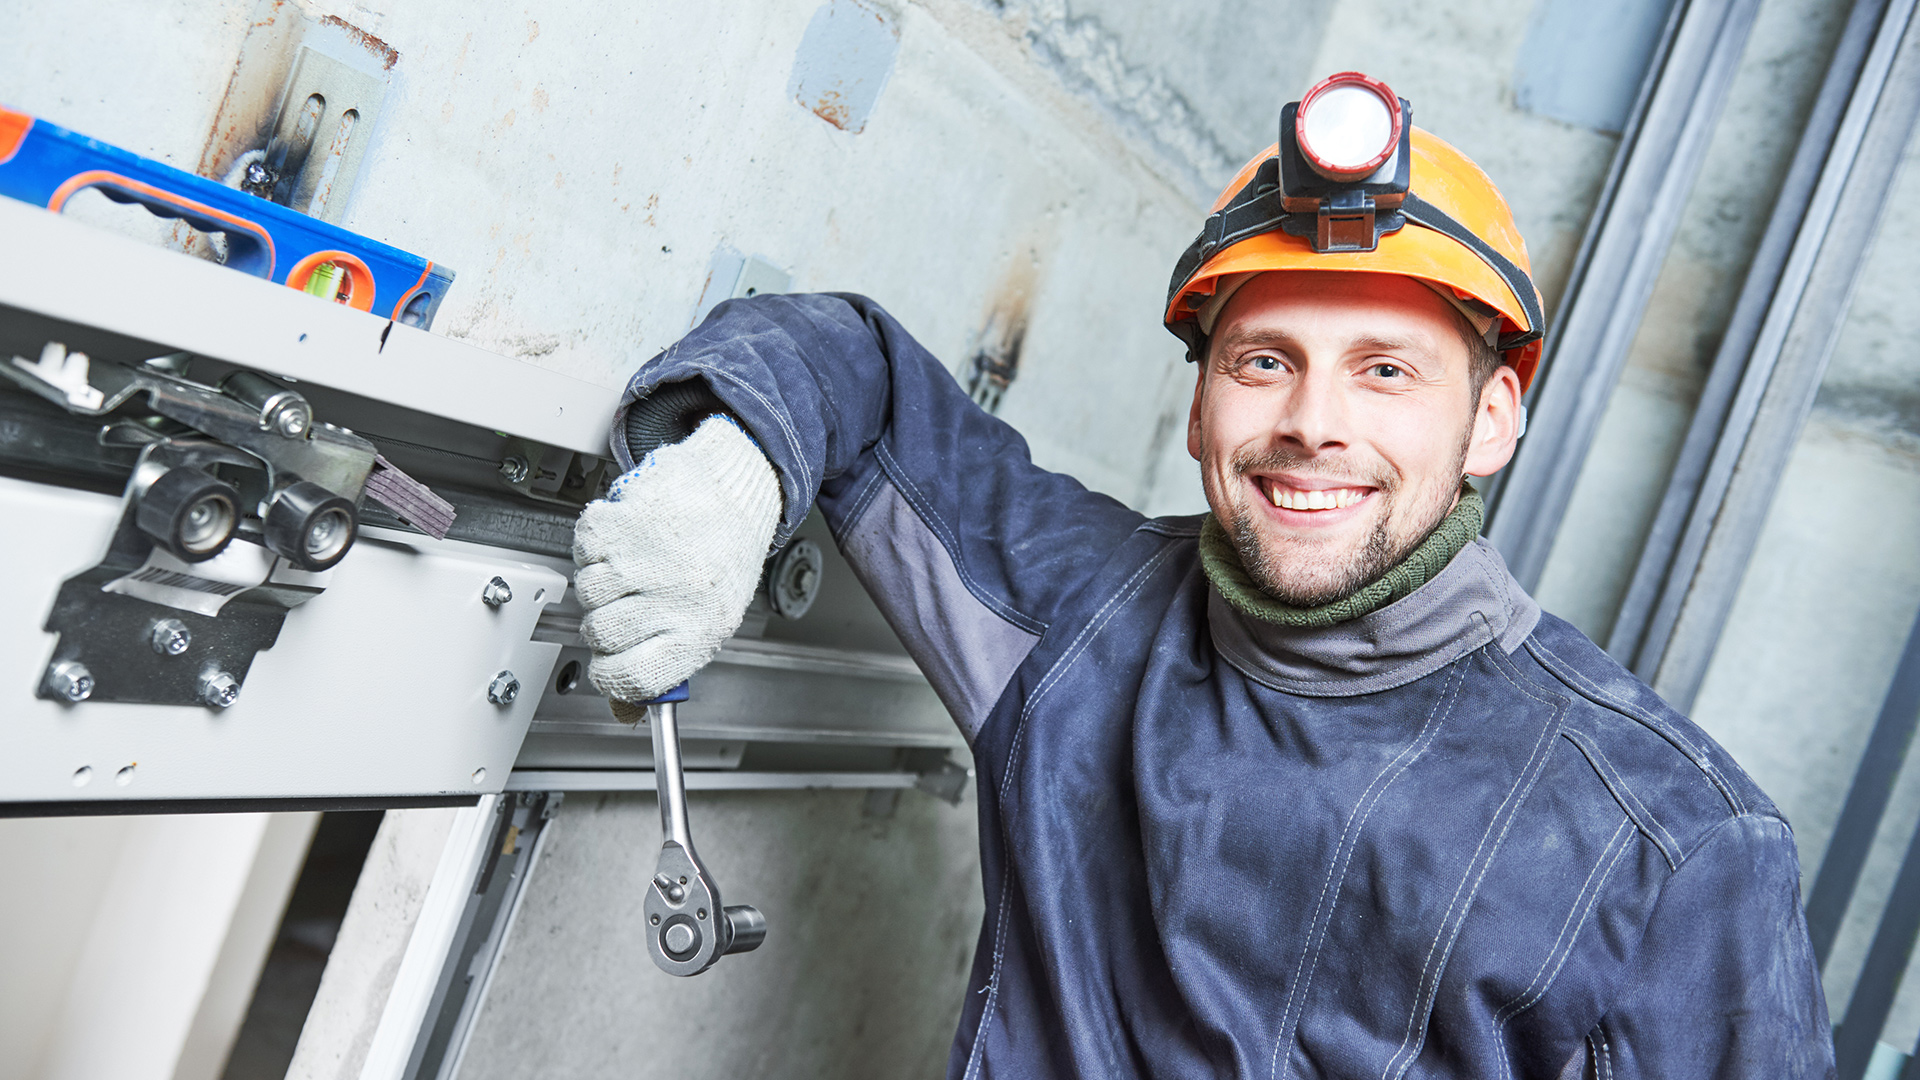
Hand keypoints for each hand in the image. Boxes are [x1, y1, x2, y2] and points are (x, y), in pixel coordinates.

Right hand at [572, 415, 781, 708]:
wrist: (736, 492)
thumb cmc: (723, 559)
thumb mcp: (709, 623)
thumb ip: (663, 666)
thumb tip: (624, 710)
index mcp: (700, 630)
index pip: (630, 678)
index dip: (610, 677)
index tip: (608, 666)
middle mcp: (674, 596)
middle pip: (600, 635)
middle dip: (606, 621)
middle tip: (630, 602)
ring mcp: (647, 558)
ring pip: (586, 593)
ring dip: (601, 580)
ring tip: (633, 567)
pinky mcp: (627, 522)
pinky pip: (583, 548)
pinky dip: (595, 543)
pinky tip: (626, 540)